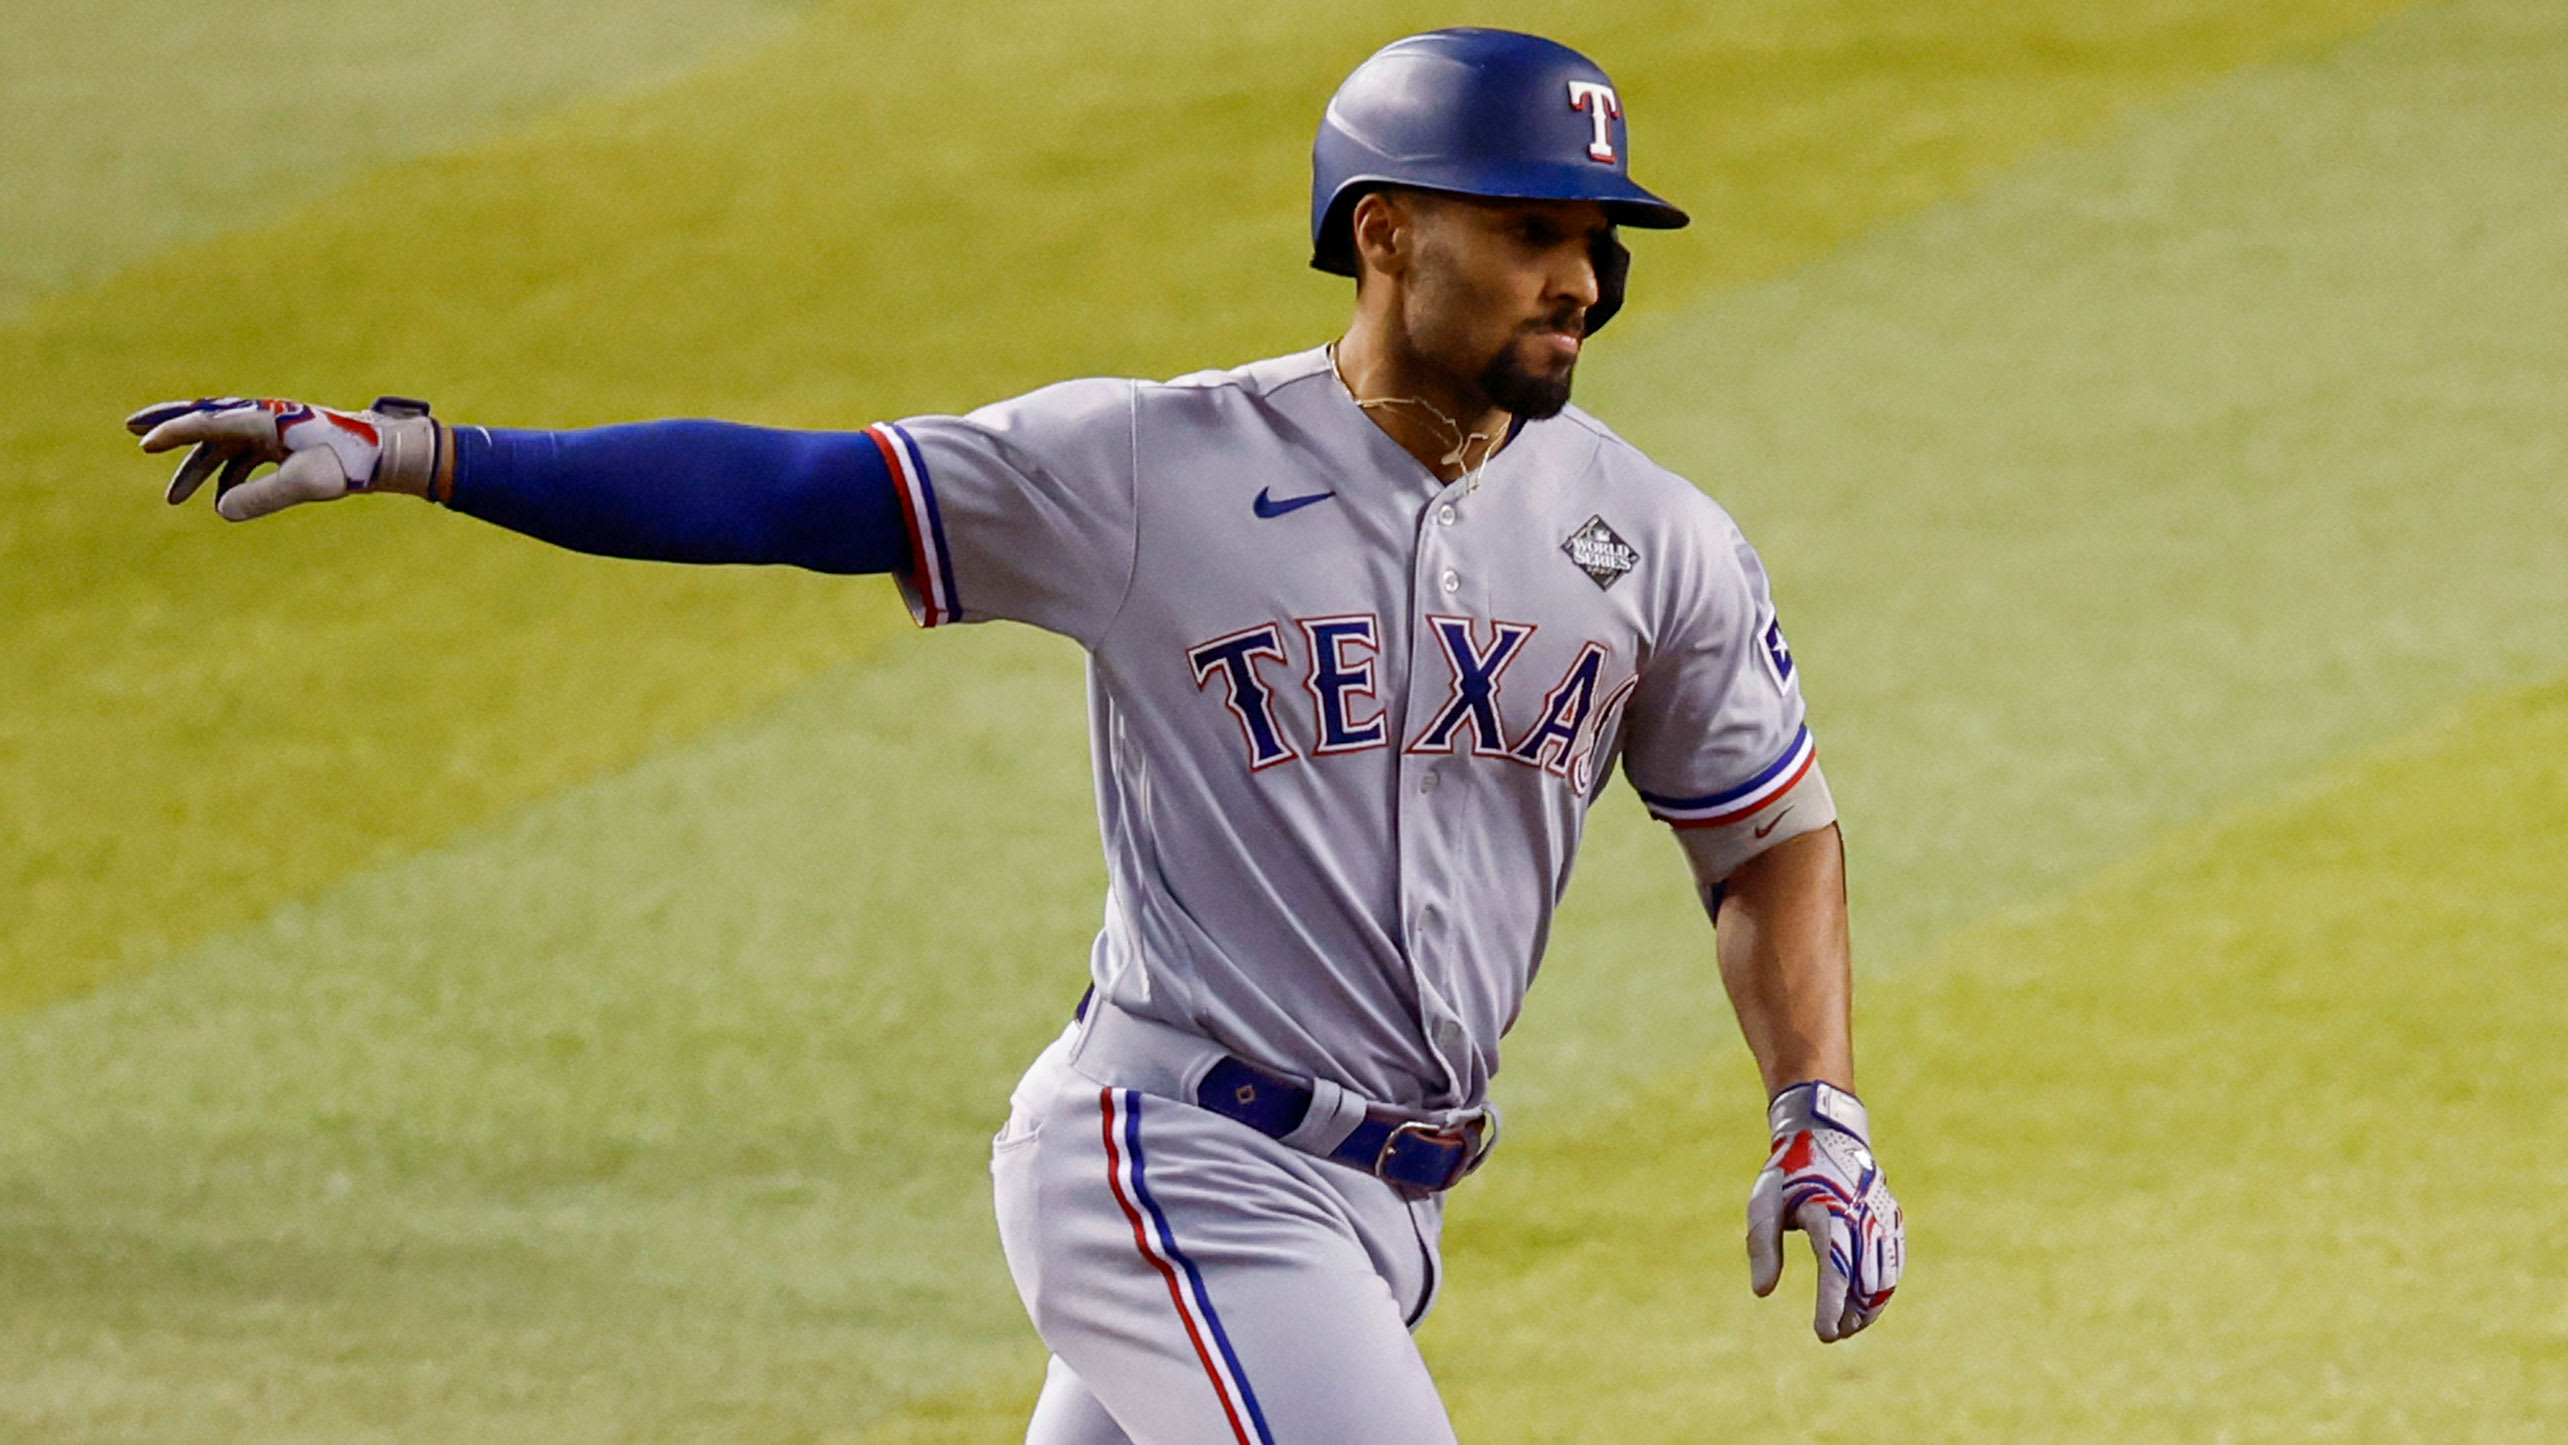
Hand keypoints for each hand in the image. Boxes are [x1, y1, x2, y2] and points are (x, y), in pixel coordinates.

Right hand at [127, 395, 437, 520]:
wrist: (383, 454)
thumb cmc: (349, 464)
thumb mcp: (307, 483)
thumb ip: (263, 497)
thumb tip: (219, 510)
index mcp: (264, 420)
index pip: (209, 422)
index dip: (174, 431)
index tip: (145, 443)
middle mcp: (264, 420)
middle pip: (207, 420)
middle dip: (169, 426)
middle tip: (131, 430)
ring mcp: (273, 431)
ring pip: (223, 447)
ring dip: (197, 470)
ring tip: (173, 501)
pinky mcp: (284, 445)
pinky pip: (244, 458)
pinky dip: (228, 477)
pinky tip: (220, 502)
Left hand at [1746, 1081, 1902, 1340]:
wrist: (1827, 1134)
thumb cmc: (1789, 1173)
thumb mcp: (1765, 1203)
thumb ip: (1763, 1246)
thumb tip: (1761, 1291)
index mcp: (1828, 1213)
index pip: (1835, 1270)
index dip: (1832, 1305)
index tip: (1825, 1334)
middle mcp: (1862, 1217)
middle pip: (1865, 1279)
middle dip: (1852, 1313)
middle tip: (1834, 1335)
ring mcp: (1881, 1217)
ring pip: (1885, 1274)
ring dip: (1871, 1305)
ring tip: (1851, 1327)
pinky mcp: (1891, 1217)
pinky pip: (1895, 1259)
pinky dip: (1885, 1286)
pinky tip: (1870, 1304)